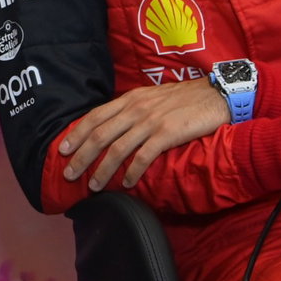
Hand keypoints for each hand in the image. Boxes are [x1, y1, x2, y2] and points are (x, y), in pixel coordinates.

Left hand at [59, 79, 226, 190]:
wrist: (217, 94)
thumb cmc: (185, 98)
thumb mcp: (152, 97)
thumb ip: (133, 109)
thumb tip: (113, 126)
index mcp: (130, 99)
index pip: (96, 116)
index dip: (78, 133)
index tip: (63, 149)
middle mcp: (136, 109)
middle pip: (100, 134)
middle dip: (81, 155)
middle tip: (68, 173)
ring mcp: (151, 121)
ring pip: (117, 148)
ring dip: (102, 169)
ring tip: (93, 186)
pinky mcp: (167, 134)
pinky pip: (143, 157)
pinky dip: (132, 172)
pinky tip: (126, 184)